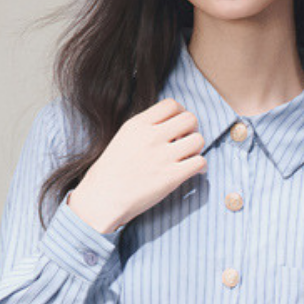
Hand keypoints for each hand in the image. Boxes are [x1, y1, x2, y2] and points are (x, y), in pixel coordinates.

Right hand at [66, 99, 206, 233]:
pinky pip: (200, 162)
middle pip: (190, 119)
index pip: (171, 104)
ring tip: (188, 157)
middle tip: (185, 141)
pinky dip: (200, 166)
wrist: (102, 199)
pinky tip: (193, 171)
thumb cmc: (111, 171)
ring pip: (199, 140)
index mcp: (139, 124)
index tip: (177, 126)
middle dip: (191, 129)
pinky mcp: (171, 177)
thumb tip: (170, 125)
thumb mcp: (124, 138)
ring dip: (197, 148)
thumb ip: (146, 128)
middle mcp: (152, 137)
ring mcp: (163, 157)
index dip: (180, 113)